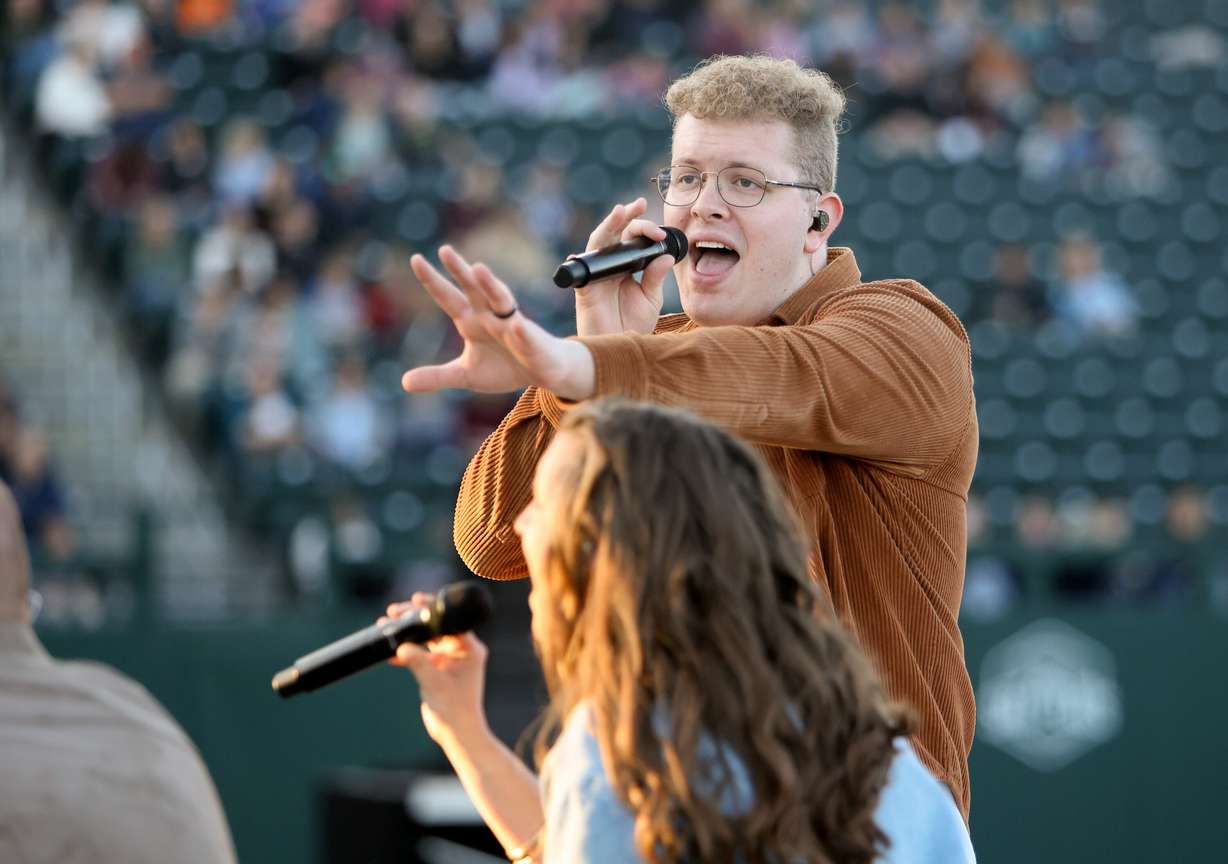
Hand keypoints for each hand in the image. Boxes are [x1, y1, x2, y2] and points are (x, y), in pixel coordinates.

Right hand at [384, 594, 489, 746]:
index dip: (432, 608)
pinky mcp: (439, 669)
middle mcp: (462, 650)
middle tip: (394, 612)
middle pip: (437, 626)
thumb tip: (401, 647)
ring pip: (427, 639)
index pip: (451, 620)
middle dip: (415, 620)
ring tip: (387, 625)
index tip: (415, 600)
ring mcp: (450, 659)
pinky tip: (390, 653)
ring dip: (408, 635)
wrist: (456, 733)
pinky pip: (422, 654)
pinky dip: (407, 652)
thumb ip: (418, 662)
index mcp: (470, 649)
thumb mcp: (434, 683)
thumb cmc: (454, 709)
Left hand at [403, 246, 596, 400]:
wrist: (542, 373)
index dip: (432, 280)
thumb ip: (437, 376)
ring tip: (478, 269)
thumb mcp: (466, 375)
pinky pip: (526, 336)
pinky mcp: (532, 341)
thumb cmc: (505, 367)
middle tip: (444, 250)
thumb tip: (403, 383)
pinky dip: (522, 332)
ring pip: (501, 300)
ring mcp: (512, 325)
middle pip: (472, 289)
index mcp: (471, 321)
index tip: (415, 259)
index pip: (448, 297)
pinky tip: (517, 326)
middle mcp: (490, 316)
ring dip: (490, 285)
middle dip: (460, 271)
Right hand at [574, 197, 673, 336]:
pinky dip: (585, 255)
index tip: (661, 233)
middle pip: (616, 233)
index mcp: (627, 265)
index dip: (646, 230)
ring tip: (622, 210)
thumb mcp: (650, 298)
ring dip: (609, 225)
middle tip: (639, 203)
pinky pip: (583, 266)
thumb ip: (656, 277)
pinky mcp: (585, 287)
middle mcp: (610, 265)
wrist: (620, 348)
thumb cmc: (633, 325)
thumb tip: (665, 256)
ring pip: (599, 242)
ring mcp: (597, 273)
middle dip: (626, 216)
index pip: (633, 239)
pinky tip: (594, 243)